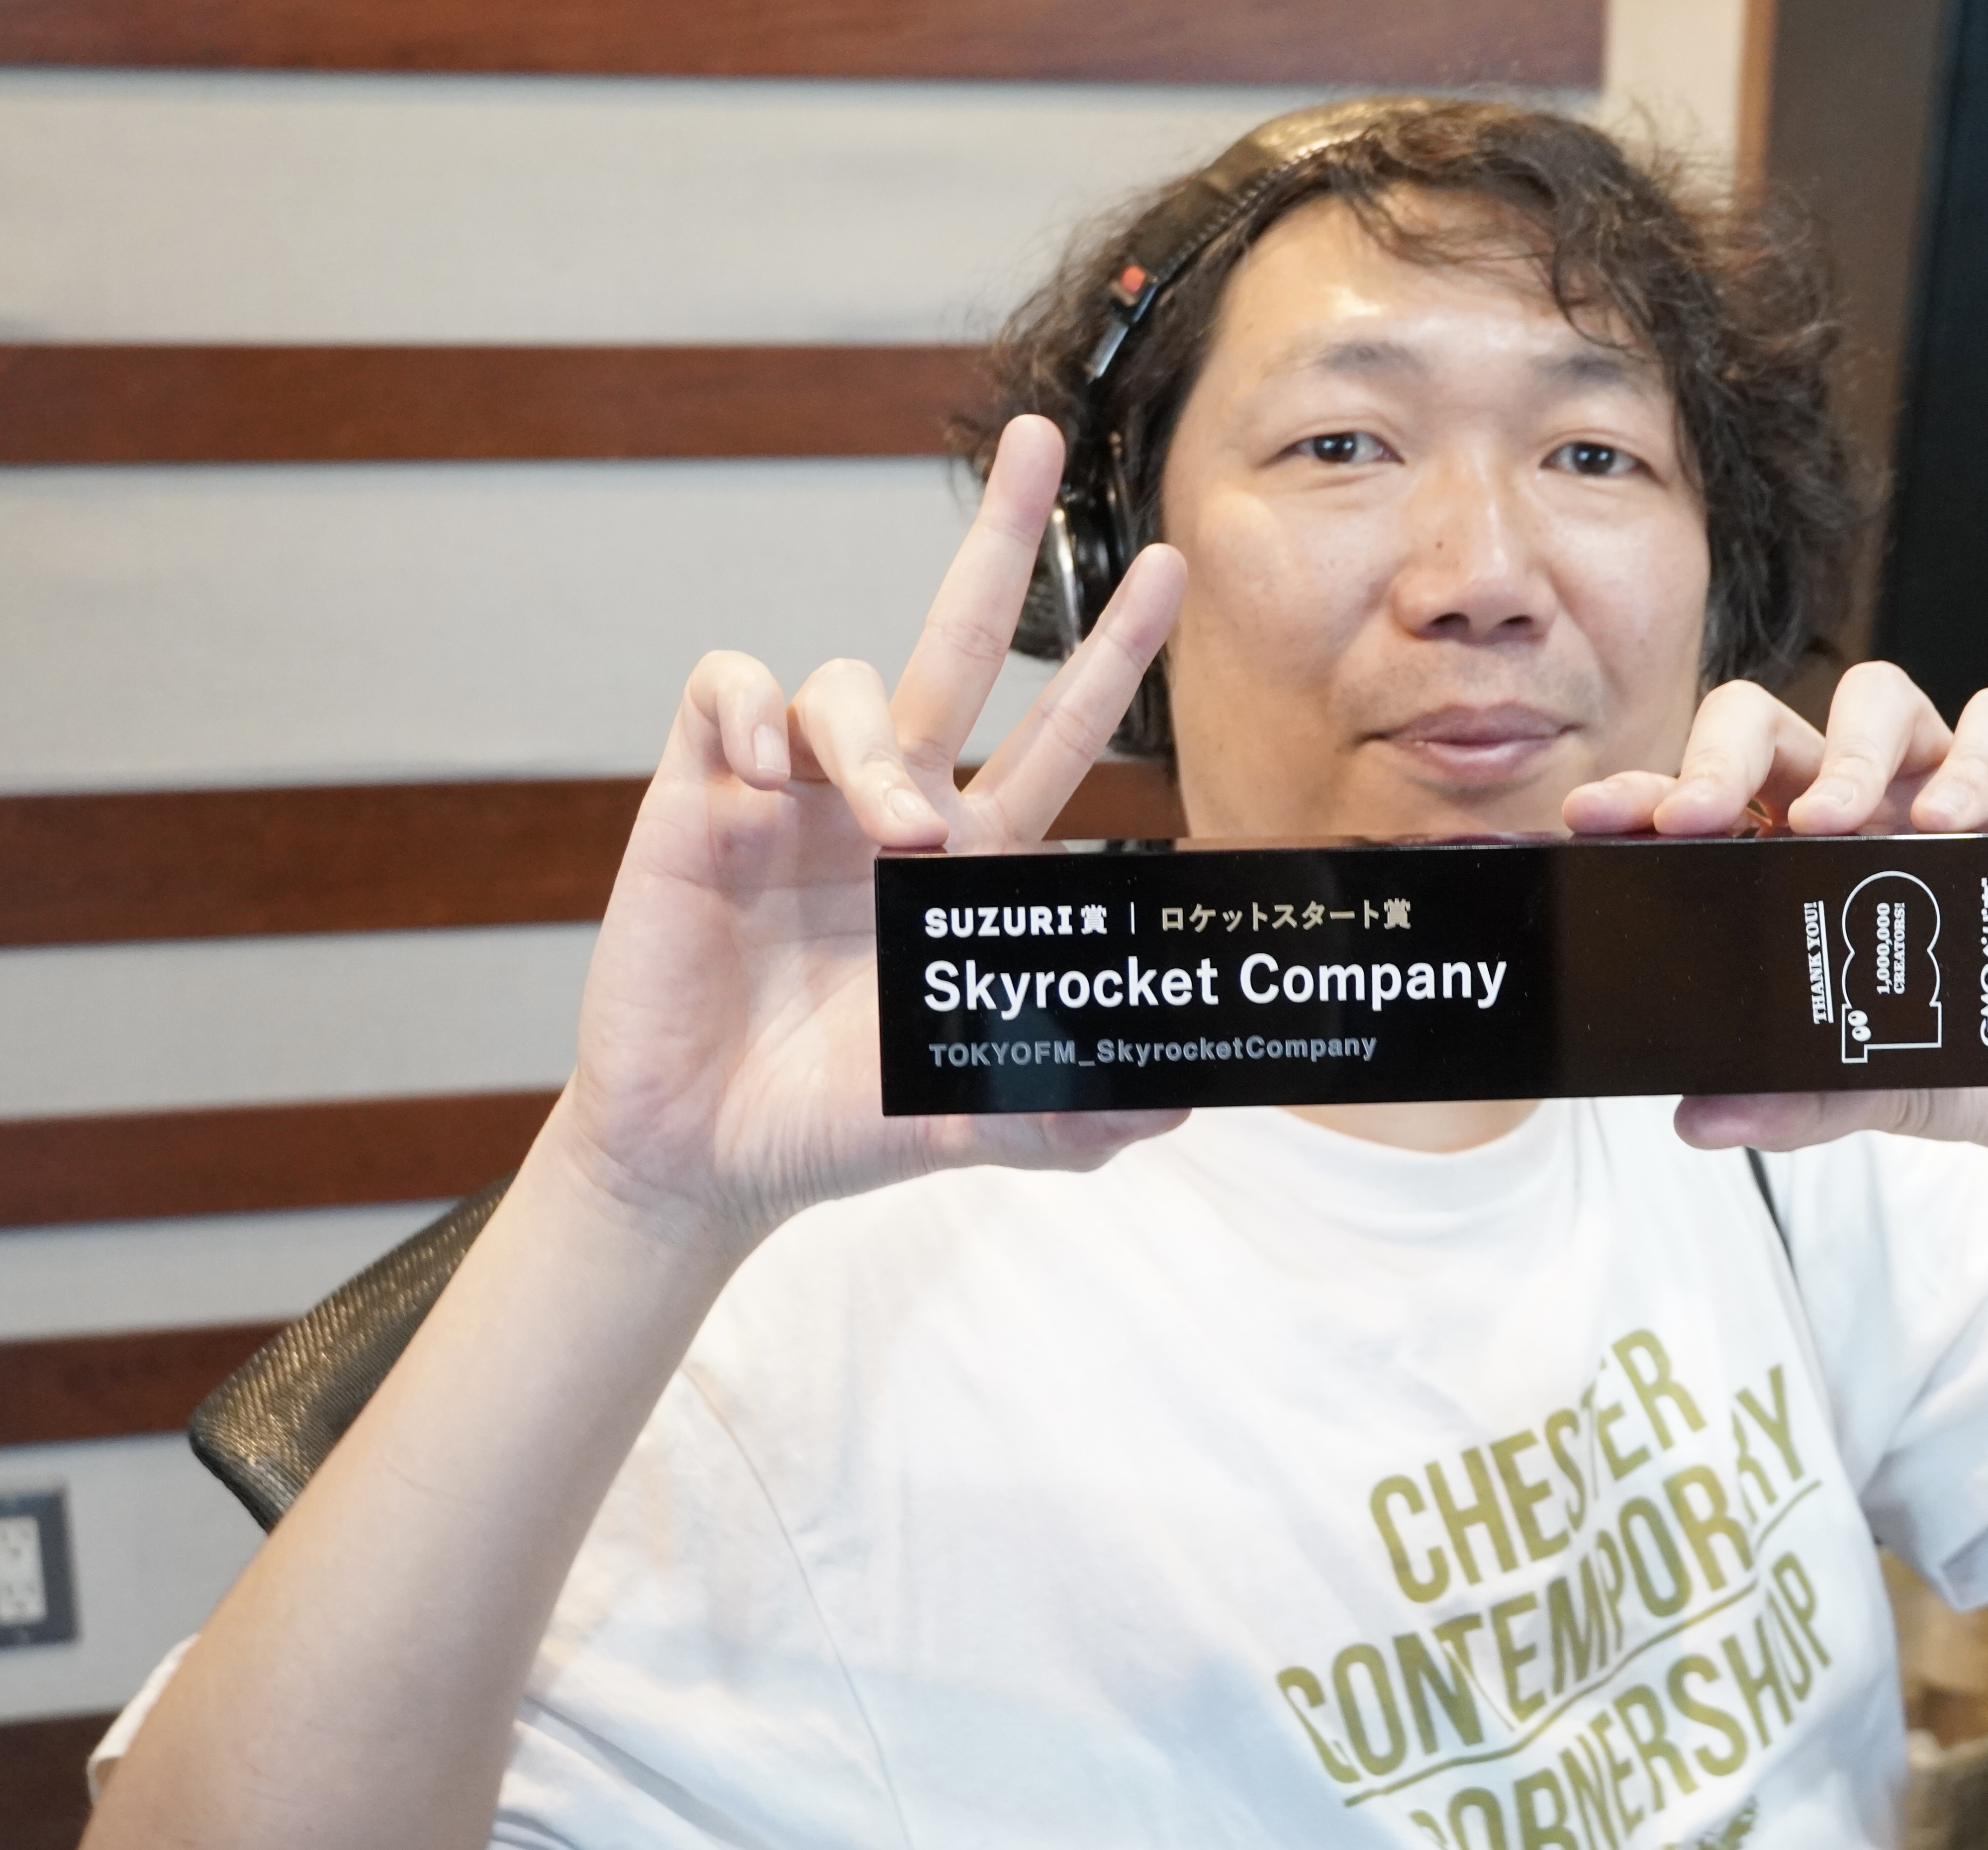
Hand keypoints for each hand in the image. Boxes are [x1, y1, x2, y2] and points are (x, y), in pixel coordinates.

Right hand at [555, 416, 1188, 1251]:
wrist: (705, 1156)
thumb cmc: (837, 1121)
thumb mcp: (970, 1121)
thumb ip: (1066, 1115)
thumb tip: (1171, 1110)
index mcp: (970, 861)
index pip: (1059, 732)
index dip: (1113, 656)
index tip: (1168, 572)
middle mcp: (891, 804)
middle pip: (959, 640)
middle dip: (1001, 539)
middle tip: (1040, 438)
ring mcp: (795, 794)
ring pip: (844, 683)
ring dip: (873, 744)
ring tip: (896, 833)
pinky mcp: (698, 796)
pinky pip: (728, 691)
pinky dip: (748, 711)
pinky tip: (756, 777)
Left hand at [1560, 663, 1987, 1159]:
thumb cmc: (1969, 1064)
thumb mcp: (1869, 1089)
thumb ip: (1790, 1100)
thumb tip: (1697, 1118)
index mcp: (1797, 863)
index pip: (1709, 801)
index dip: (1647, 794)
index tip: (1595, 819)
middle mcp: (1863, 811)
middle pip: (1773, 726)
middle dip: (1724, 753)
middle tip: (1700, 815)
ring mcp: (1948, 793)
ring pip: (1880, 700)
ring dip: (1845, 749)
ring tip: (1827, 820)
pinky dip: (1972, 758)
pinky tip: (1948, 820)